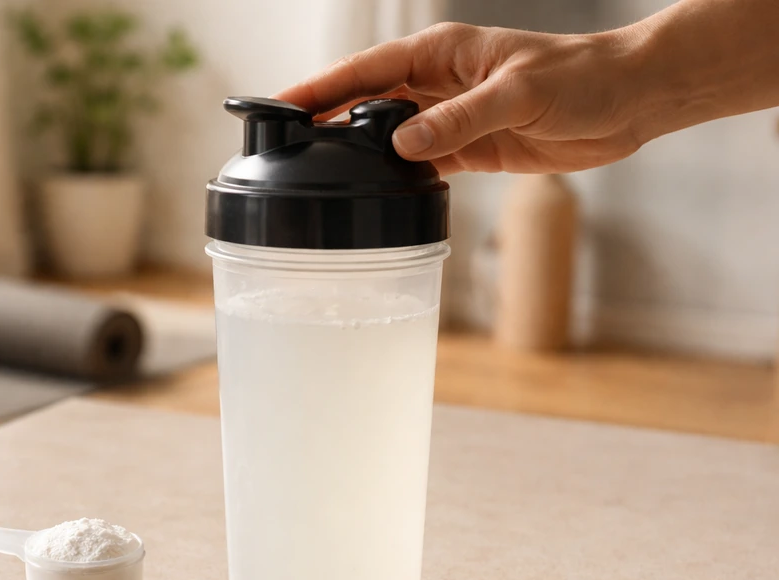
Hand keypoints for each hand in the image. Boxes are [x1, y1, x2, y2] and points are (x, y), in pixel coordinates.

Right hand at [274, 23, 645, 174]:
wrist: (628, 101)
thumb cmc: (582, 77)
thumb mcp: (519, 93)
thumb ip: (459, 119)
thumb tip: (403, 144)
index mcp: (441, 54)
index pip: (364, 71)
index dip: (319, 88)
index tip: (279, 106)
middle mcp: (438, 83)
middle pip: (365, 103)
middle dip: (325, 122)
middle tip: (282, 149)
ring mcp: (450, 118)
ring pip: (387, 137)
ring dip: (358, 155)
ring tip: (318, 178)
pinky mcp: (468, 149)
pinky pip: (419, 165)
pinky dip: (397, 179)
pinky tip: (377, 196)